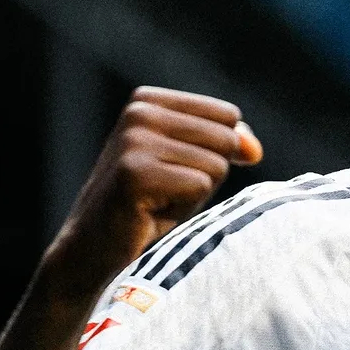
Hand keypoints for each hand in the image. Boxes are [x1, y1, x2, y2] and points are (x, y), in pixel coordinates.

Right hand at [44, 86, 262, 294]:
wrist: (94, 249)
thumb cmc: (150, 205)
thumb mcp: (194, 165)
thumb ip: (229, 145)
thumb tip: (255, 150)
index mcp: (148, 100)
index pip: (228, 115)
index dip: (219, 150)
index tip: (176, 168)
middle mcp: (139, 112)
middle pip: (225, 139)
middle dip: (207, 173)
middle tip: (166, 190)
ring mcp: (134, 141)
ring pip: (216, 165)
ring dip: (195, 193)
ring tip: (157, 201)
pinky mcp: (135, 173)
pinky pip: (200, 186)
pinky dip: (184, 208)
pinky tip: (149, 214)